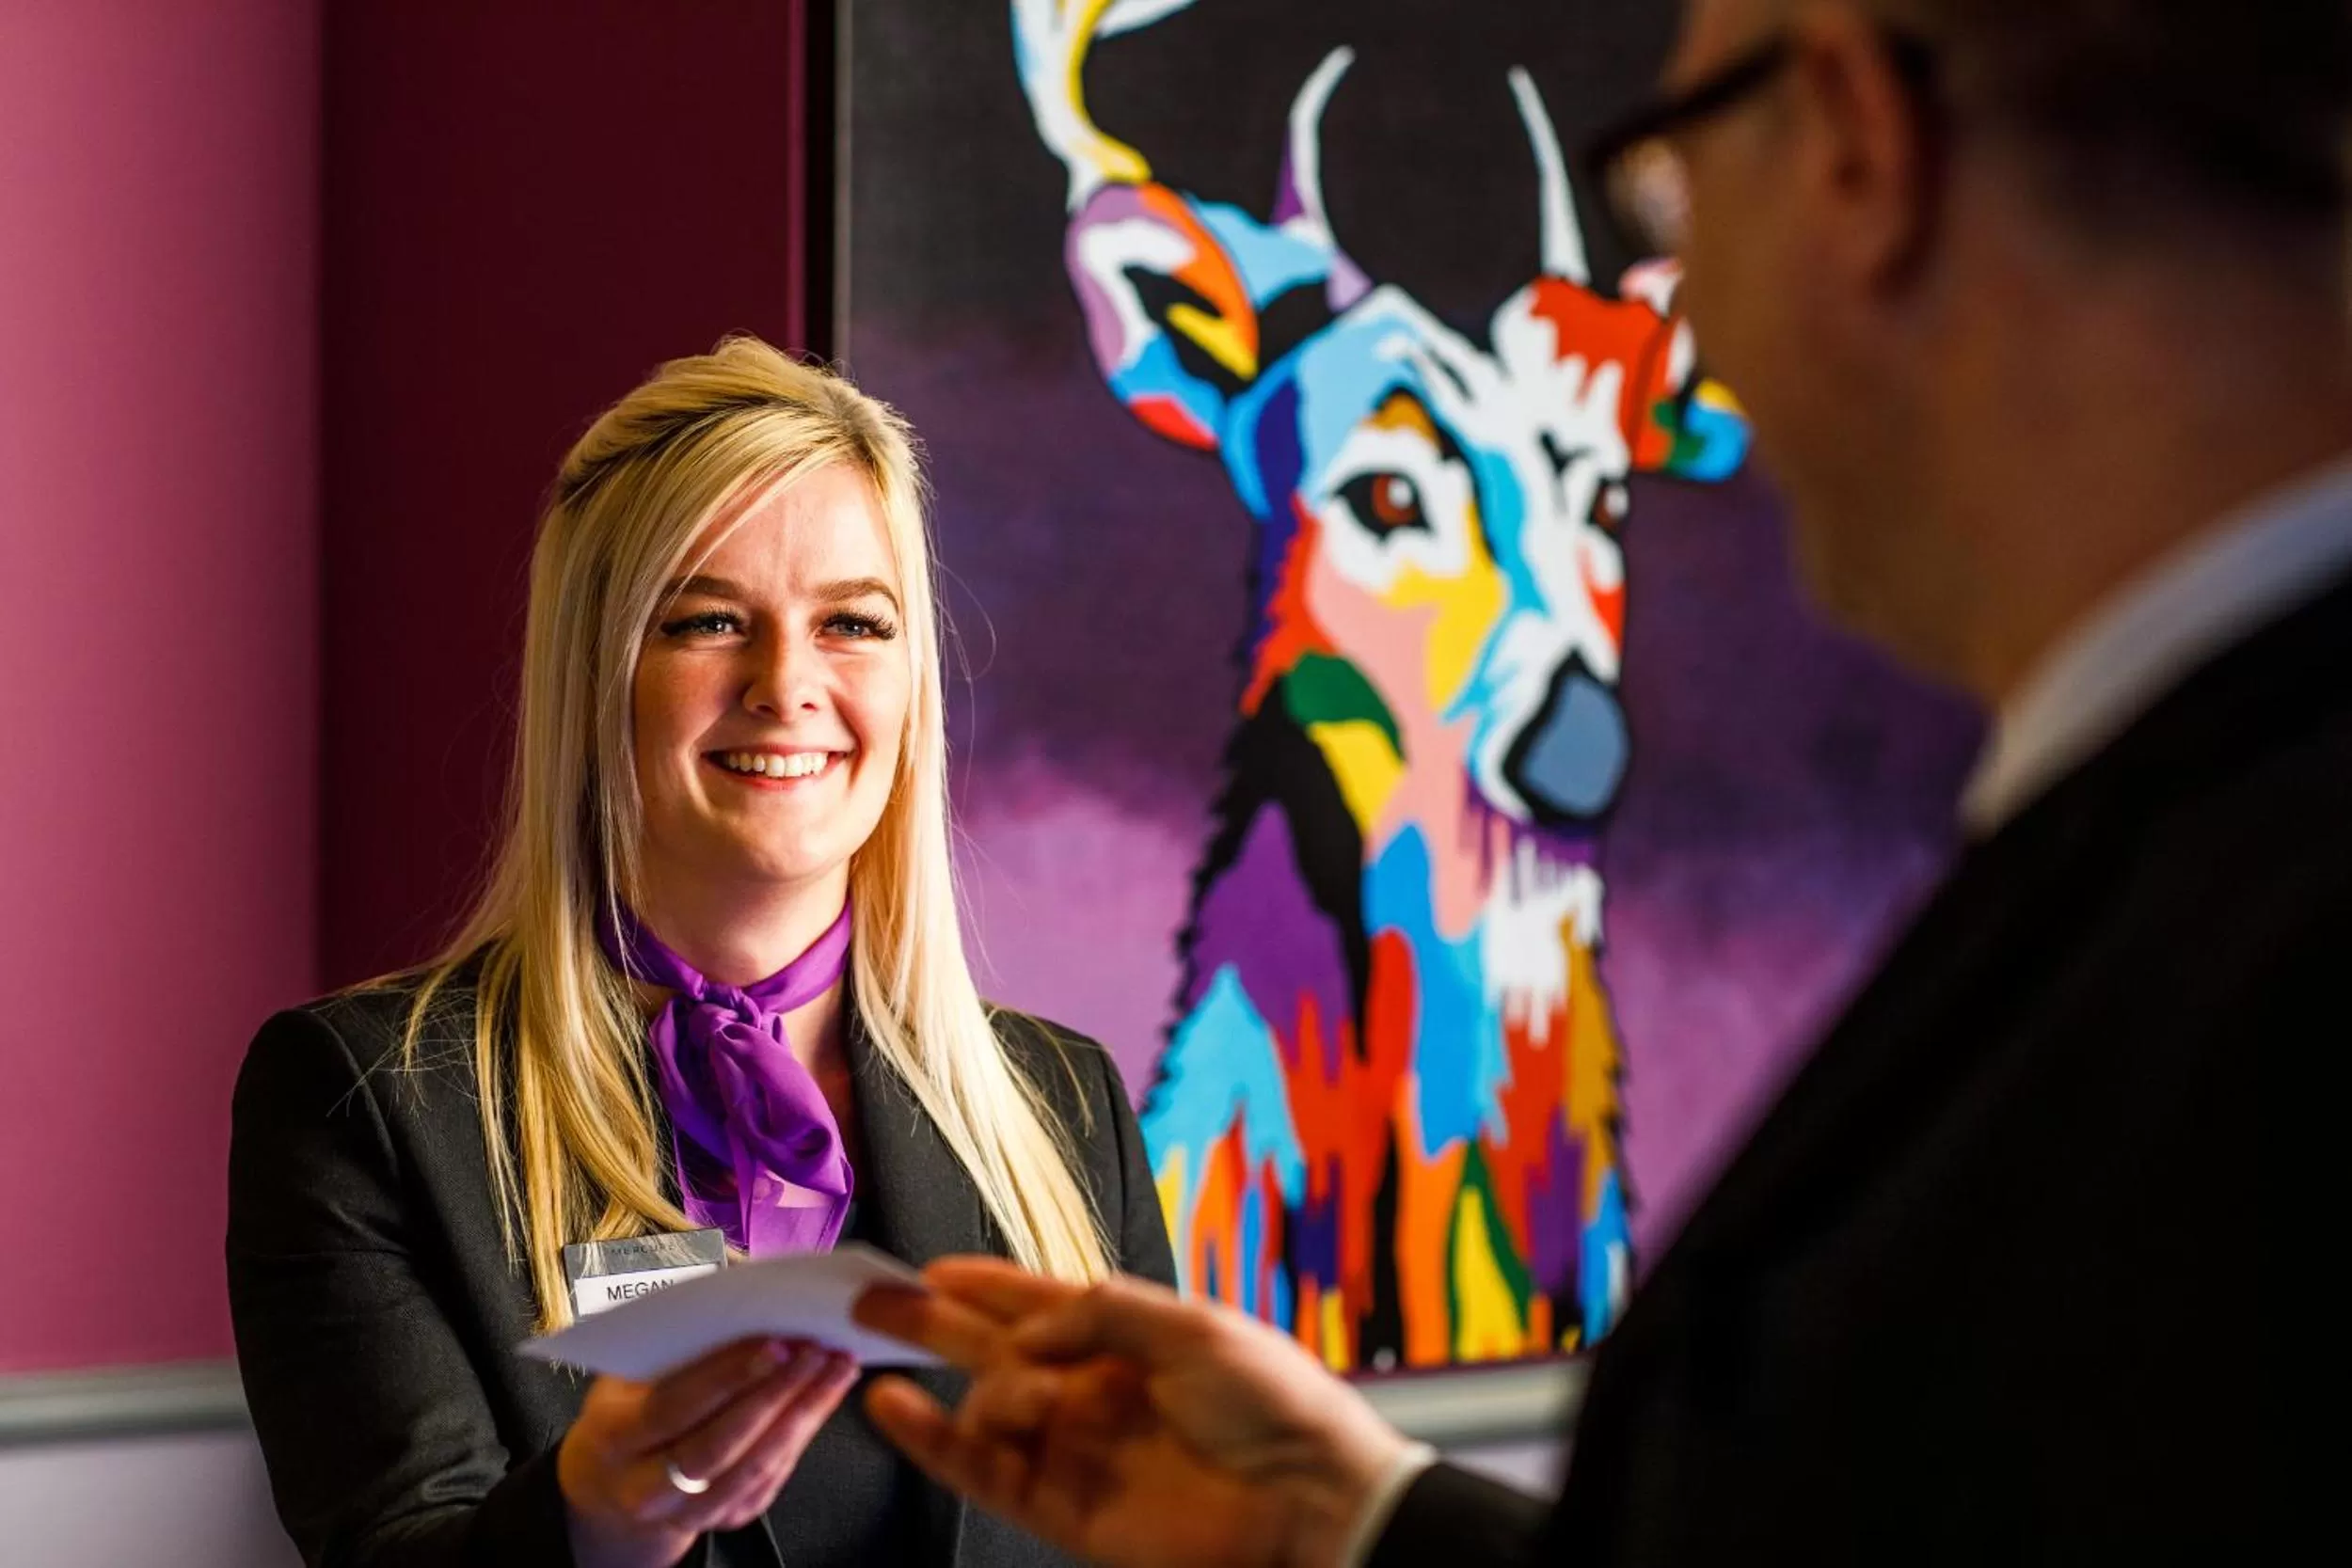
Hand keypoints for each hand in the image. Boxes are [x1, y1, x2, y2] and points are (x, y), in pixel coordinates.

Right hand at [557, 1335, 858, 1567]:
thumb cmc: (629, 1408)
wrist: (617, 1481)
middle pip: (718, 1445)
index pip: (672, 1408)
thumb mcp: (629, 1373)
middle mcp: (646, 1486)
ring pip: (755, 1467)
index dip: (726, 1377)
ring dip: (804, 1412)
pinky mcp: (727, 1517)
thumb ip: (674, 1343)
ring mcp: (687, 1511)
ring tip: (836, 1365)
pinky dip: (805, 1431)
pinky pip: (772, 1477)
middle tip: (815, 1349)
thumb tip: (739, 1294)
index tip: (774, 1343)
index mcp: (614, 1436)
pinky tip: (827, 1393)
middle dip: (775, 1394)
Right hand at [852, 1259, 1412, 1567]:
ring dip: (963, 1387)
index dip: (982, 1283)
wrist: (1311, 1500)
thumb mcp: (1191, 1326)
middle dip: (931, 1321)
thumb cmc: (1271, 1402)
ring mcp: (1075, 1448)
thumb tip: (1022, 1330)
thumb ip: (1099, 1313)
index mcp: (1125, 1336)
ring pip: (987, 1408)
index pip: (1035, 1300)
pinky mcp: (1064, 1507)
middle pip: (992, 1347)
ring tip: (959, 1380)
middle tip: (868, 1298)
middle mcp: (1091, 1388)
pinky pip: (984, 1473)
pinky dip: (935, 1442)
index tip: (925, 1268)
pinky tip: (896, 1410)